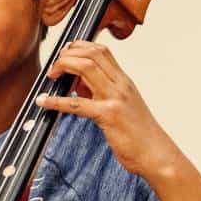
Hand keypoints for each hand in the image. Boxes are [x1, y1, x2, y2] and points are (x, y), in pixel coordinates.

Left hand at [35, 40, 179, 179]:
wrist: (155, 153)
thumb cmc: (137, 133)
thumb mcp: (119, 106)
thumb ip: (98, 92)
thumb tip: (76, 82)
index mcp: (123, 81)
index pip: (101, 50)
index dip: (79, 47)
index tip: (64, 53)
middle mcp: (121, 85)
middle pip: (92, 53)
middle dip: (68, 54)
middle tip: (54, 65)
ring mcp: (116, 98)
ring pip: (87, 67)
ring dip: (63, 66)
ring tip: (51, 76)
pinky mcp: (109, 116)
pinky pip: (77, 104)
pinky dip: (56, 101)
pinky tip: (44, 102)